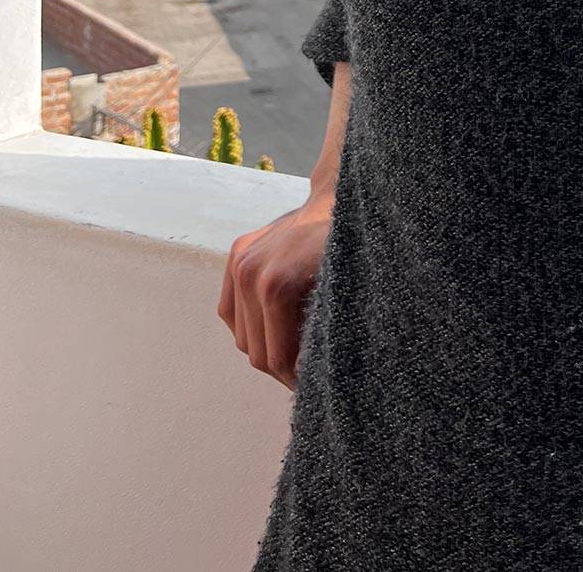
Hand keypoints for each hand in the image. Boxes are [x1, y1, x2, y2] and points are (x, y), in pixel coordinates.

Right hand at [217, 191, 334, 390]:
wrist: (343, 196)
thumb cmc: (352, 248)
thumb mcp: (345, 296)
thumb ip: (324, 338)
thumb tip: (309, 376)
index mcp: (275, 285)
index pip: (277, 358)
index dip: (296, 379)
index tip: (315, 386)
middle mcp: (250, 272)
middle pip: (256, 351)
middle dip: (282, 369)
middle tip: (307, 376)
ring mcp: (240, 261)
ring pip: (242, 335)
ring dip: (266, 349)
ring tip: (295, 353)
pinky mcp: (237, 253)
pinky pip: (230, 311)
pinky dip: (249, 326)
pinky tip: (275, 328)